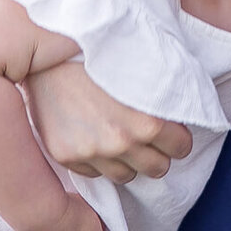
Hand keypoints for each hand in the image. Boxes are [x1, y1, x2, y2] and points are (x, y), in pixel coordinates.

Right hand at [24, 61, 192, 182]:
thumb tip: (182, 121)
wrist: (48, 54)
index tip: (171, 131)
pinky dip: (98, 161)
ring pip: (127, 176)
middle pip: (158, 168)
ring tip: (120, 139)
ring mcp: (91, 152)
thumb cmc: (101, 58)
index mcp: (147, 122)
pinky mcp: (65, 156)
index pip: (181, 148)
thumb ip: (165, 101)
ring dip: (128, 161)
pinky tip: (94, 137)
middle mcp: (120, 142)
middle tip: (148, 138)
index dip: (177, 138)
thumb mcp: (146, 74)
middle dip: (157, 153)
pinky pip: (94, 174)